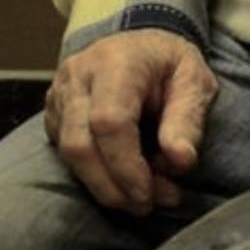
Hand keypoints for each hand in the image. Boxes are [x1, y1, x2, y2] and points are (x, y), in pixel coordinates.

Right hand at [45, 29, 217, 214]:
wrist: (141, 44)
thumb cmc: (169, 63)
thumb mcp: (195, 81)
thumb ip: (188, 119)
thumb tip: (179, 161)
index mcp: (116, 62)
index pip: (108, 121)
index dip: (126, 166)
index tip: (149, 194)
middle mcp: (79, 75)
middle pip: (79, 144)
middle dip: (112, 187)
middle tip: (147, 205)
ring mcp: (60, 94)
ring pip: (68, 154)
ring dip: (104, 187)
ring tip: (142, 198)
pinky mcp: (54, 113)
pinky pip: (65, 154)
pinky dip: (94, 175)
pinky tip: (123, 179)